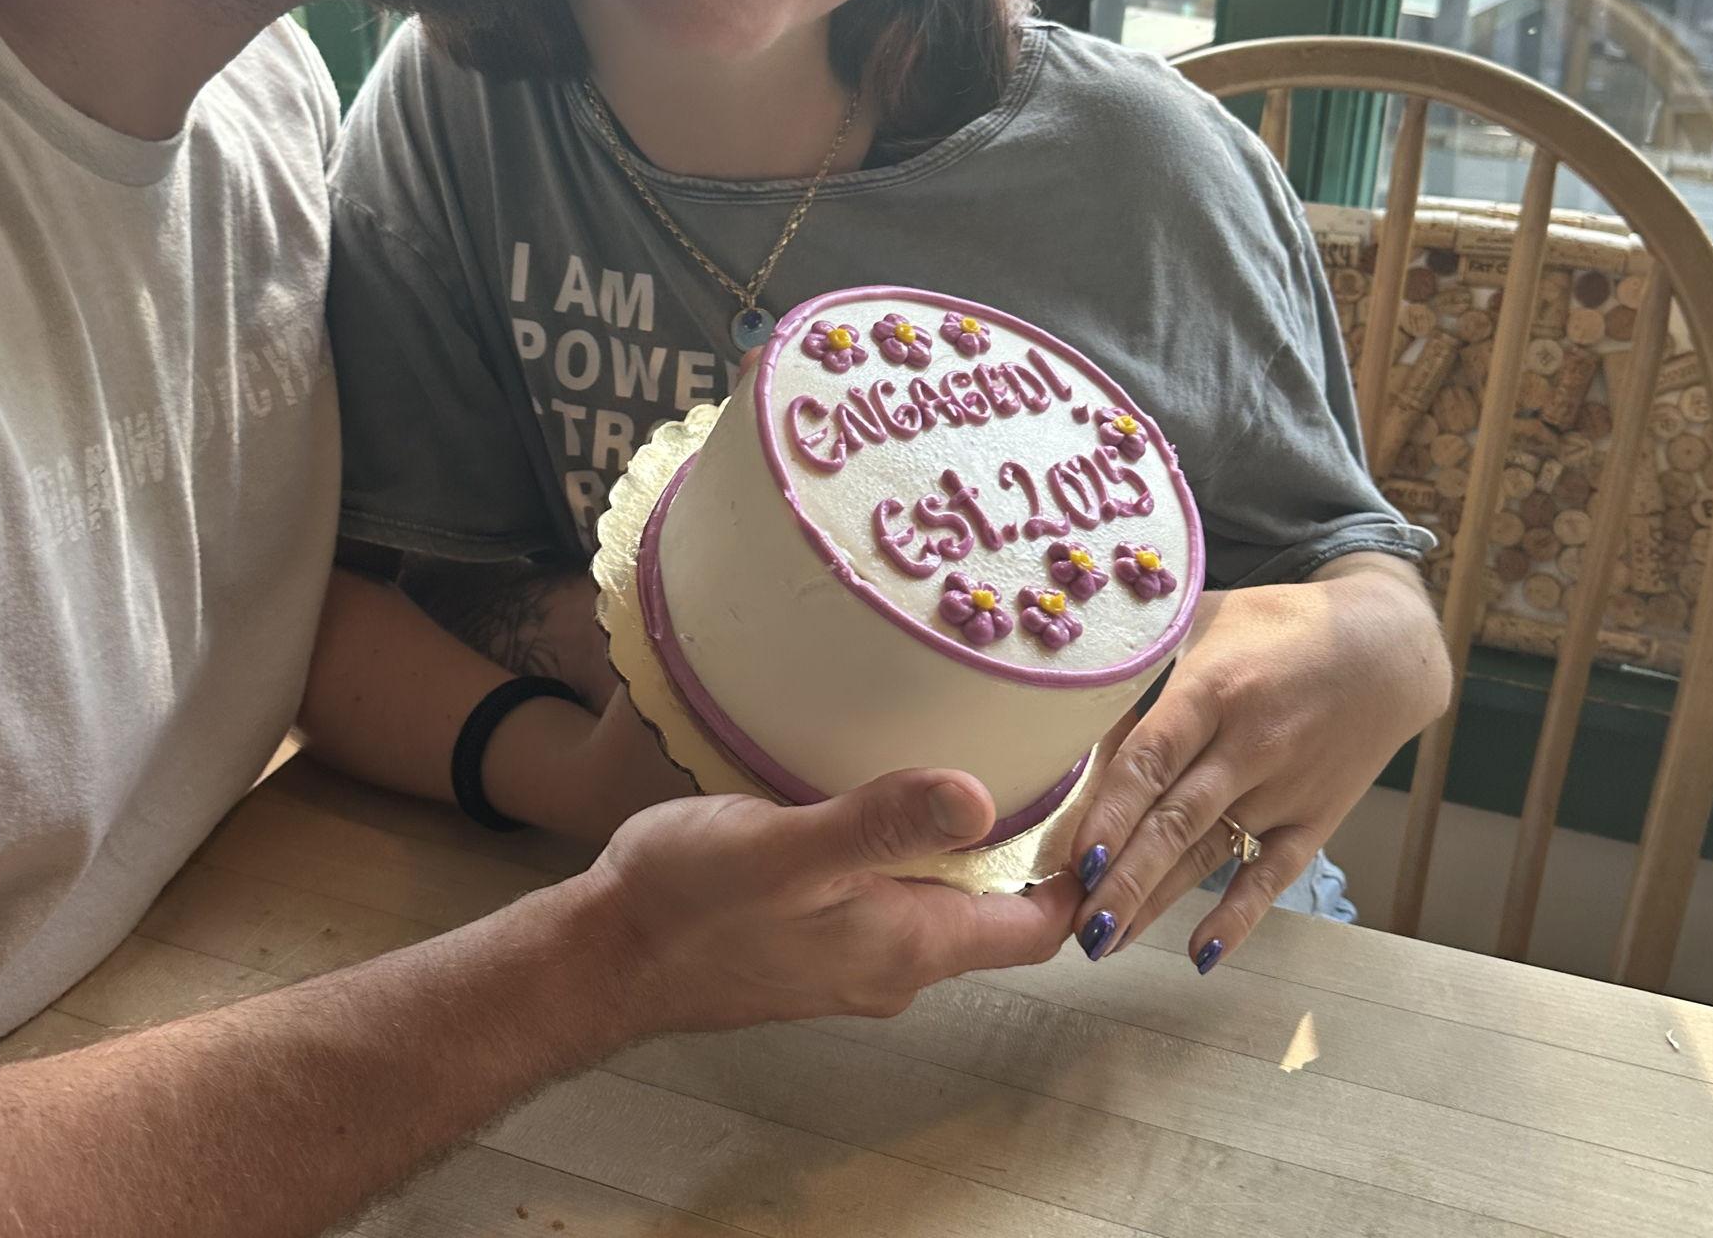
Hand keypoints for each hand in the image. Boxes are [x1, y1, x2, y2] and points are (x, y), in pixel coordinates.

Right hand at [584, 770, 1077, 1033]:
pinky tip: (890, 788)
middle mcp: (895, 962)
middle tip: (1056, 750)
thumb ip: (881, 822)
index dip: (1083, 868)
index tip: (1108, 794)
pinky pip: (894, 890)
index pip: (1037, 924)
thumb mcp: (787, 849)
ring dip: (972, 839)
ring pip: (946, 896)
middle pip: (1000, 909)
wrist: (604, 954)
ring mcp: (855, 952)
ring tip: (986, 752)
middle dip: (1036, 842)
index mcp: (909, 945)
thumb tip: (981, 797)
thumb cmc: (688, 902)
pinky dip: (914, 843)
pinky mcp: (818, 934)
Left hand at [1067, 555, 1450, 971]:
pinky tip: (1200, 952)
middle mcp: (1250, 745)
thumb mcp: (1206, 621)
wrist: (1385, 648)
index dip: (1110, 811)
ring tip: (1104, 941)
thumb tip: (1074, 716)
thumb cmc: (1276, 628)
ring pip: (1209, 854)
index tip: (1075, 857)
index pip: (1151, 759)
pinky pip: (1272, 875)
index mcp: (1214, 689)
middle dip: (1122, 878)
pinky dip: (1238, 916)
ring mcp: (1285, 788)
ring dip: (1155, 901)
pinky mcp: (1315, 819)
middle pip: (1175, 821)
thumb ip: (1147, 669)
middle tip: (1075, 924)